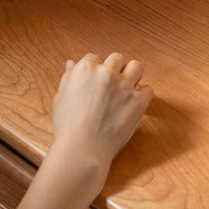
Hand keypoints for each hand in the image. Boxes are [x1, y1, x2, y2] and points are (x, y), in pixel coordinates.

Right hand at [49, 52, 153, 192]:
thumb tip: (72, 63)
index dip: (96, 70)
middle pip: (117, 59)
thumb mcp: (60, 98)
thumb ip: (69, 77)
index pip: (95, 58)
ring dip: (132, 75)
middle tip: (113, 85)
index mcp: (85, 69)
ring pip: (136, 67)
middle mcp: (106, 73)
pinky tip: (134, 104)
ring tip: (127, 89)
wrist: (82, 150)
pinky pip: (148, 89)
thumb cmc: (68, 127)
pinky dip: (143, 95)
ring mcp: (124, 86)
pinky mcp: (138, 101)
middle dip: (115, 69)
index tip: (97, 82)